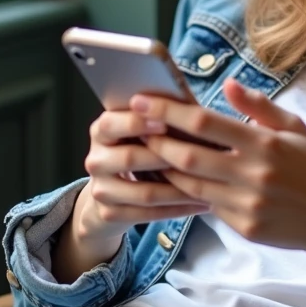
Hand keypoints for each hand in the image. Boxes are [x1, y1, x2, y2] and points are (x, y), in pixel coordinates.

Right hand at [74, 108, 210, 244]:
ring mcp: (101, 189)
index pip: (111, 123)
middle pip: (129, 158)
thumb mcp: (142, 130)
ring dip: (179, 190)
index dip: (137, 123)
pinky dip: (177, 209)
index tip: (165, 122)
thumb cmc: (138, 151)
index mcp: (102, 131)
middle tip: (197, 157)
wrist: (112, 193)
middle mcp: (96, 159)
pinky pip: (148, 214)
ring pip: (144, 192)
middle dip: (165, 157)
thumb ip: (160, 112)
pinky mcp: (110, 213)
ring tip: (209, 185)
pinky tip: (200, 204)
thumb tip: (186, 92)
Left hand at [133, 78, 305, 288]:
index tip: (143, 101)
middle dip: (156, 141)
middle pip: (188, 157)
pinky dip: (187, 192)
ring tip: (148, 151)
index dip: (169, 112)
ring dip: (165, 168)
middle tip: (136, 128)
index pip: (205, 124)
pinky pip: (205, 206)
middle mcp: (253, 175)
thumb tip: (227, 83)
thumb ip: (259, 106)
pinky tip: (174, 179)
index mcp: (265, 144)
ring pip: (190, 185)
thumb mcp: (295, 128)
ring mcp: (246, 204)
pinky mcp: (243, 227)